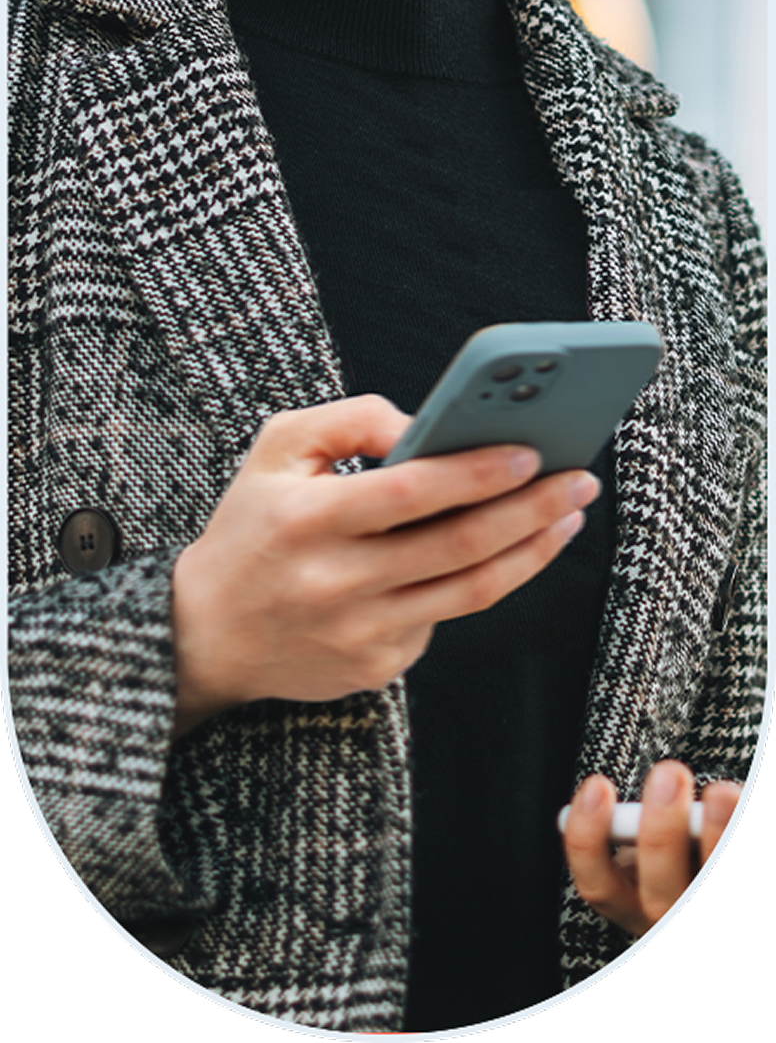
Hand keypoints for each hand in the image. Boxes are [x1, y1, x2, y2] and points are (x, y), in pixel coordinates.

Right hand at [172, 393, 599, 733]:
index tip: (531, 450)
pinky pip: (443, 618)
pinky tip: (511, 551)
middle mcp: (335, 580)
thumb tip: (425, 423)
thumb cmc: (252, 526)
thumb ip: (351, 419)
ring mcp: (359, 632)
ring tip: (568, 515)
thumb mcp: (277, 448)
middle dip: (531, 508)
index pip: (411, 492)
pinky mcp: (375, 668)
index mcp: (308, 518)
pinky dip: (482, 580)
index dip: (476, 472)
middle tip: (580, 478)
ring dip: (532, 551)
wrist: (206, 634)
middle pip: (458, 544)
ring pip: (469, 590)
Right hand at [562, 761, 741, 935]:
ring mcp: (700, 918)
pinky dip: (736, 830)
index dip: (589, 838)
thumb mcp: (663, 840)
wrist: (709, 856)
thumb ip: (650, 822)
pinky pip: (729, 864)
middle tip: (669, 774)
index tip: (598, 786)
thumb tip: (661, 785)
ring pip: (703, 887)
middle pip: (658, 895)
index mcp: (635, 904)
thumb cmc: (690, 848)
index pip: (598, 886)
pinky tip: (743, 799)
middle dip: (661, 834)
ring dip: (717, 838)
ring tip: (723, 793)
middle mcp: (669, 923)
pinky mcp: (735, 899)